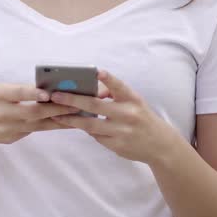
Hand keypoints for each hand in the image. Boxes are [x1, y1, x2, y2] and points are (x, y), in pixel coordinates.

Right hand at [0, 83, 79, 144]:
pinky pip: (31, 131)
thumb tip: (48, 91)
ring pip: (36, 125)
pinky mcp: (10, 139)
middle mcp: (1, 113)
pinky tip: (62, 122)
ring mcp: (5, 129)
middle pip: (32, 112)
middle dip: (55, 109)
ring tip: (76, 115)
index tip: (48, 93)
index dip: (31, 93)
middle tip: (75, 105)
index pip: (16, 93)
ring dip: (57, 120)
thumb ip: (19, 91)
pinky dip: (47, 126)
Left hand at [50, 69, 180, 164]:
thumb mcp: (134, 102)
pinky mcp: (117, 145)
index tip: (96, 71)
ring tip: (56, 114)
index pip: (119, 86)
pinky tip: (76, 124)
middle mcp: (128, 114)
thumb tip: (90, 90)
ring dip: (71, 119)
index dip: (108, 79)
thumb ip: (114, 95)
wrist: (160, 145)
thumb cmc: (141, 117)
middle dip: (73, 100)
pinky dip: (86, 129)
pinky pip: (96, 136)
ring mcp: (122, 131)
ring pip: (90, 124)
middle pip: (95, 106)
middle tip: (56, 96)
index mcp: (133, 100)